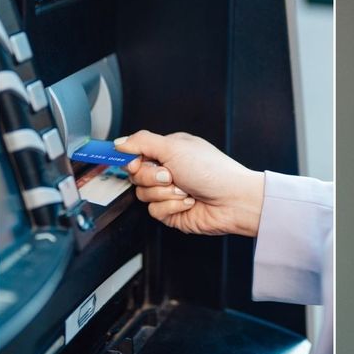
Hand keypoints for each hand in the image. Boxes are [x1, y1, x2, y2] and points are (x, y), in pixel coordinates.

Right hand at [115, 130, 265, 236]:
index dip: (131, 160)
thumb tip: (119, 142)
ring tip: (185, 189)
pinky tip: (188, 202)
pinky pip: (154, 211)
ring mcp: (168, 192)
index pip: (135, 154)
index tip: (135, 163)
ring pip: (143, 194)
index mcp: (168, 151)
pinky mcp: (171, 212)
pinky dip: (171, 207)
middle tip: (170, 175)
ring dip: (165, 193)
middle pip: (135, 175)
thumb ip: (142, 142)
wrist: (234, 201)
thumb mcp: (174, 147)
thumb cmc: (213, 171)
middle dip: (152, 177)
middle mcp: (167, 170)